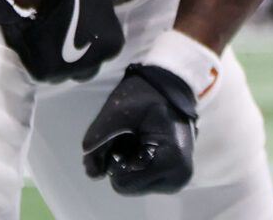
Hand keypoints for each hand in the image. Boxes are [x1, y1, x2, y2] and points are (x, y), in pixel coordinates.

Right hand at [0, 0, 131, 82]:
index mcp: (112, 45)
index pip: (107, 48)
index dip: (96, 38)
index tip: (85, 27)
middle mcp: (92, 65)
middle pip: (88, 67)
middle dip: (81, 57)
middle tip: (68, 39)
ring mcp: (65, 73)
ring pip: (64, 72)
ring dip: (60, 62)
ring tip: (50, 42)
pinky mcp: (41, 73)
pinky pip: (42, 70)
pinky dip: (40, 59)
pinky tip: (36, 44)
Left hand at [82, 64, 198, 194]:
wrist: (168, 86)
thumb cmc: (144, 95)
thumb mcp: (116, 111)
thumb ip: (97, 140)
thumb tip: (92, 174)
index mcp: (171, 162)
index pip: (122, 183)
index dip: (113, 158)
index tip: (126, 134)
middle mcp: (179, 177)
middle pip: (127, 187)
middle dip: (121, 162)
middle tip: (131, 134)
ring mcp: (179, 179)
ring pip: (133, 185)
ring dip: (128, 163)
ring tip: (139, 137)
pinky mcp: (174, 177)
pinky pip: (142, 181)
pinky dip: (137, 164)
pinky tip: (145, 144)